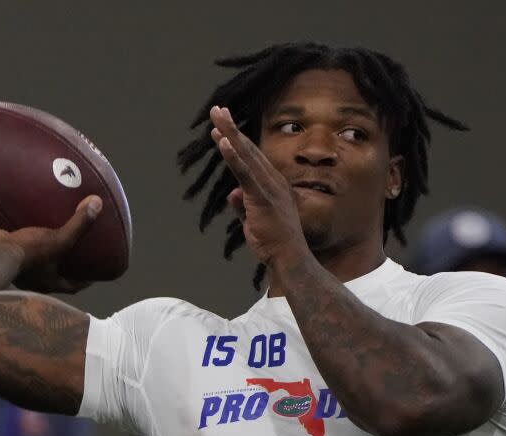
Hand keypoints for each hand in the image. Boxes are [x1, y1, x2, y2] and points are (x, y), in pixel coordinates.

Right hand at [0, 195, 101, 293]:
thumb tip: (97, 204)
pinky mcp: (6, 253)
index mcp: (49, 282)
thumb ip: (78, 225)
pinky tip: (29, 218)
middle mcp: (35, 278)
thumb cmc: (28, 253)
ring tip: (55, 232)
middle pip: (55, 273)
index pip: (73, 286)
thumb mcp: (59, 240)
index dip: (85, 279)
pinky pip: (19, 244)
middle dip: (66, 263)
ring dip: (45, 248)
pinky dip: (25, 233)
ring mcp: (19, 267)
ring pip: (37, 258)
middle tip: (78, 249)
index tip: (95, 271)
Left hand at [209, 106, 307, 264]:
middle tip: (217, 110)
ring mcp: (268, 187)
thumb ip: (243, 207)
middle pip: (247, 148)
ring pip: (245, 154)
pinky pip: (244, 172)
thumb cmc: (274, 243)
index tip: (223, 127)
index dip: (237, 140)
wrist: (289, 257)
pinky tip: (222, 141)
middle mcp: (272, 180)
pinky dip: (233, 156)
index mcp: (272, 185)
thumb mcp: (253, 222)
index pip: (251, 158)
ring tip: (216, 116)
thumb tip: (232, 194)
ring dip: (229, 133)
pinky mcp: (261, 196)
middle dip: (231, 128)